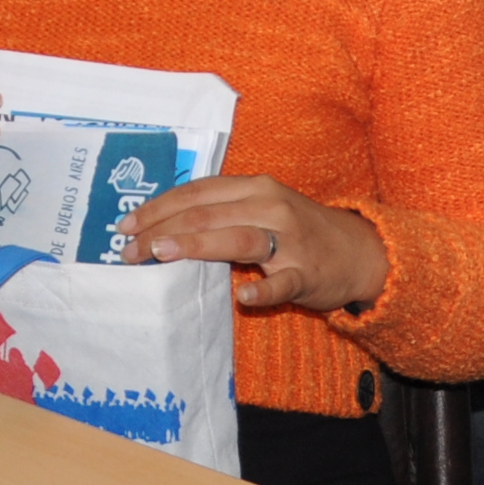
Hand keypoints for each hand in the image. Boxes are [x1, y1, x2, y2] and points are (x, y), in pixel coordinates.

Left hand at [136, 175, 389, 314]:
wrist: (359, 251)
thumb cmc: (299, 230)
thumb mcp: (261, 208)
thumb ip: (222, 211)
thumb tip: (163, 225)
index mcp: (254, 186)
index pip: (197, 192)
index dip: (158, 207)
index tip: (125, 225)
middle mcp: (270, 206)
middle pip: (208, 213)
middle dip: (162, 231)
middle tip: (128, 251)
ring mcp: (290, 239)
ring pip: (237, 238)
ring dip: (196, 245)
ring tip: (162, 255)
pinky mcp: (307, 272)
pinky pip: (283, 282)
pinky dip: (263, 291)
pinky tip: (242, 298)